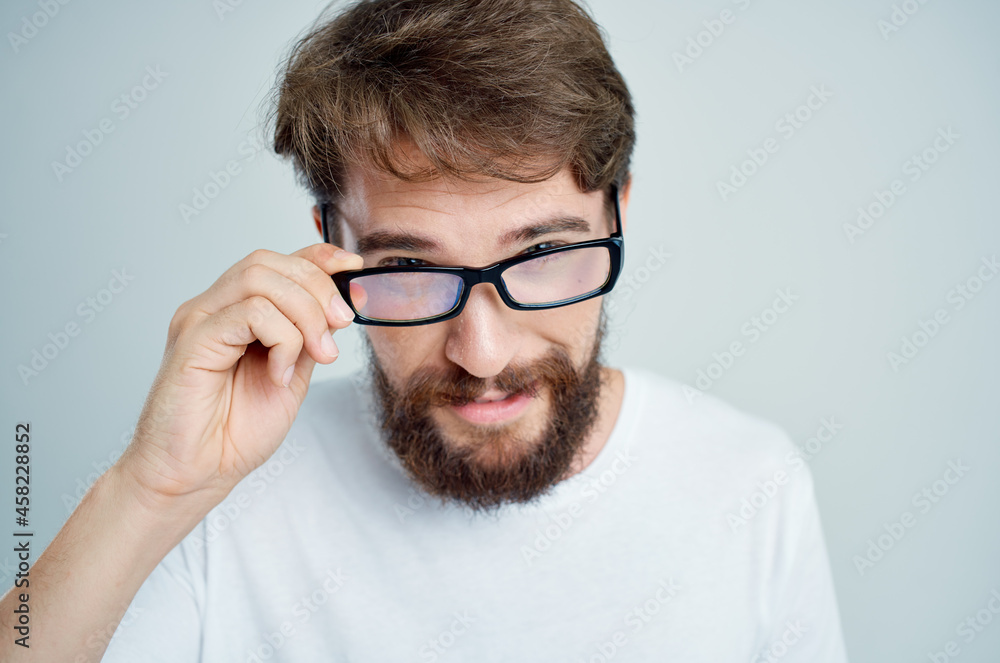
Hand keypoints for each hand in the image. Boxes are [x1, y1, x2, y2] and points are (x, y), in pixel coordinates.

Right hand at [116, 243, 362, 505]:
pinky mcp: (193, 340)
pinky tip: (280, 374)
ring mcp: (199, 319)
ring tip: (317, 355)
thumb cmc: (233, 432)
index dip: (319, 258)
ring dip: (305, 314)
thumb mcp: (293, 374)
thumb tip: (341, 304)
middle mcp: (213, 307)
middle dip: (318, 289)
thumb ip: (310, 336)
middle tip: (340, 327)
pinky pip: (250, 313)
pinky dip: (282, 339)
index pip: (278, 262)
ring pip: (261, 279)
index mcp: (235, 311)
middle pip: (270, 263)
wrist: (195, 475)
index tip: (353, 270)